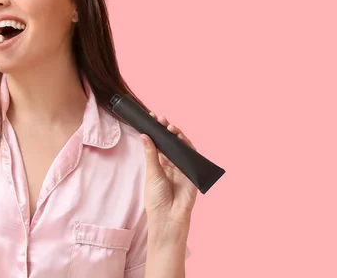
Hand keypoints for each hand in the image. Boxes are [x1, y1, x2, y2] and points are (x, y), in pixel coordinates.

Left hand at [141, 112, 197, 227]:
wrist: (168, 216)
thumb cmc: (156, 198)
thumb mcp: (152, 173)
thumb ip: (151, 154)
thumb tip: (144, 135)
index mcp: (159, 164)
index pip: (158, 143)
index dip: (156, 131)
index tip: (151, 118)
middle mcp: (171, 163)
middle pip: (170, 142)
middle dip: (165, 129)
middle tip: (160, 118)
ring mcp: (182, 167)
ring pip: (181, 146)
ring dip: (176, 135)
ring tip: (169, 126)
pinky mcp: (192, 172)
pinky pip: (190, 155)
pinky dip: (186, 146)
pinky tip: (180, 138)